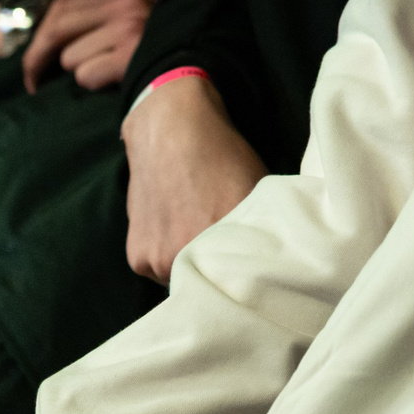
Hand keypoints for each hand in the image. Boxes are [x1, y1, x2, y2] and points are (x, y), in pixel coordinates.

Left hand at [19, 0, 155, 93]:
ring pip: (70, 57)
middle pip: (57, 27)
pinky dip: (95, 86)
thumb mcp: (137, 21)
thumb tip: (54, 31)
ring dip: (81, 73)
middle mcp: (128, 3)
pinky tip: (115, 84)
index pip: (64, 6)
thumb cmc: (164, 53)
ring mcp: (131, 27)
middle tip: (32, 82)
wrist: (202, 70)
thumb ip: (104, 18)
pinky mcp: (132, 54)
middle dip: (38, 57)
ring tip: (107, 77)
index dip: (40, 36)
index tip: (33, 61)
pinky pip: (86, 75)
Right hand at [120, 73, 266, 280]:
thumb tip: (275, 258)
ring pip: (182, 281)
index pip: (243, 282)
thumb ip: (262, 230)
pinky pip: (159, 272)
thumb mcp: (256, 189)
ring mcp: (159, 261)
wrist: (171, 128)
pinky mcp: (138, 258)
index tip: (252, 270)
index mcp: (224, 243)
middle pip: (211, 285)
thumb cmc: (220, 155)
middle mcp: (188, 257)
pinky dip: (167, 258)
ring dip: (191, 267)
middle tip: (224, 252)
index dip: (249, 278)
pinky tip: (175, 228)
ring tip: (196, 234)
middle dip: (219, 274)